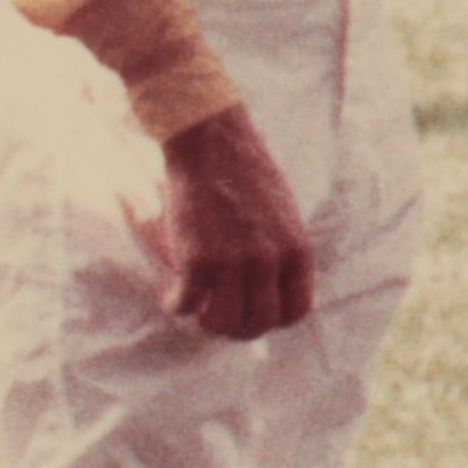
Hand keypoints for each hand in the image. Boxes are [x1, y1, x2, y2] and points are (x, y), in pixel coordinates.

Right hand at [156, 104, 313, 339]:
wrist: (210, 140)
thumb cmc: (244, 172)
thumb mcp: (282, 214)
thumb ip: (280, 252)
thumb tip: (269, 291)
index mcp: (296, 250)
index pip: (295, 311)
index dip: (273, 319)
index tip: (253, 311)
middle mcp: (269, 261)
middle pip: (258, 324)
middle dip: (237, 327)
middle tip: (218, 315)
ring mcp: (233, 262)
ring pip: (223, 323)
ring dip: (206, 322)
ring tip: (197, 308)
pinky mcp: (197, 260)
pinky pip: (186, 305)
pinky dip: (176, 305)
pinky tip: (171, 295)